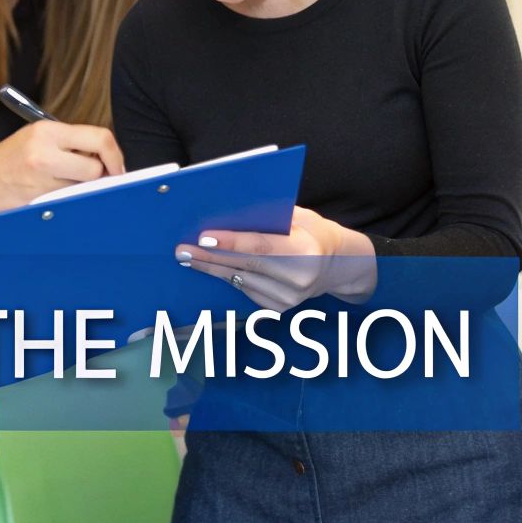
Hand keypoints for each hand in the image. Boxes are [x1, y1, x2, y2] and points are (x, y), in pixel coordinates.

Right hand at [0, 121, 125, 221]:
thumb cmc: (11, 159)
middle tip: (93, 178)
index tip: (116, 166)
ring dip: (83, 189)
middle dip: (99, 176)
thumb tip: (109, 156)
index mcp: (47, 131)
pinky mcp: (37, 202)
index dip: (115, 155)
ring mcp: (40, 180)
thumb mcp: (38, 138)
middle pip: (95, 169)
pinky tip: (56, 196)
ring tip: (65, 184)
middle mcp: (44, 153)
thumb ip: (72, 142)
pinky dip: (70, 201)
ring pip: (84, 189)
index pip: (100, 138)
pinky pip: (69, 202)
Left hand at [174, 206, 376, 308]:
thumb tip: (229, 213)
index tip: (203, 237)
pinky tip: (209, 268)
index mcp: (306, 252)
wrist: (338, 265)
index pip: (262, 247)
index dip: (231, 242)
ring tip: (188, 257)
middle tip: (183, 249)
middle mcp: (299, 280)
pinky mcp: (278, 309)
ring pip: (240, 280)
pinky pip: (244, 290)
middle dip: (210, 257)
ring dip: (211, 269)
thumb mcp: (300, 217)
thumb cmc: (313, 232)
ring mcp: (289, 299)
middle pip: (245, 266)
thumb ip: (271, 217)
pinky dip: (226, 277)